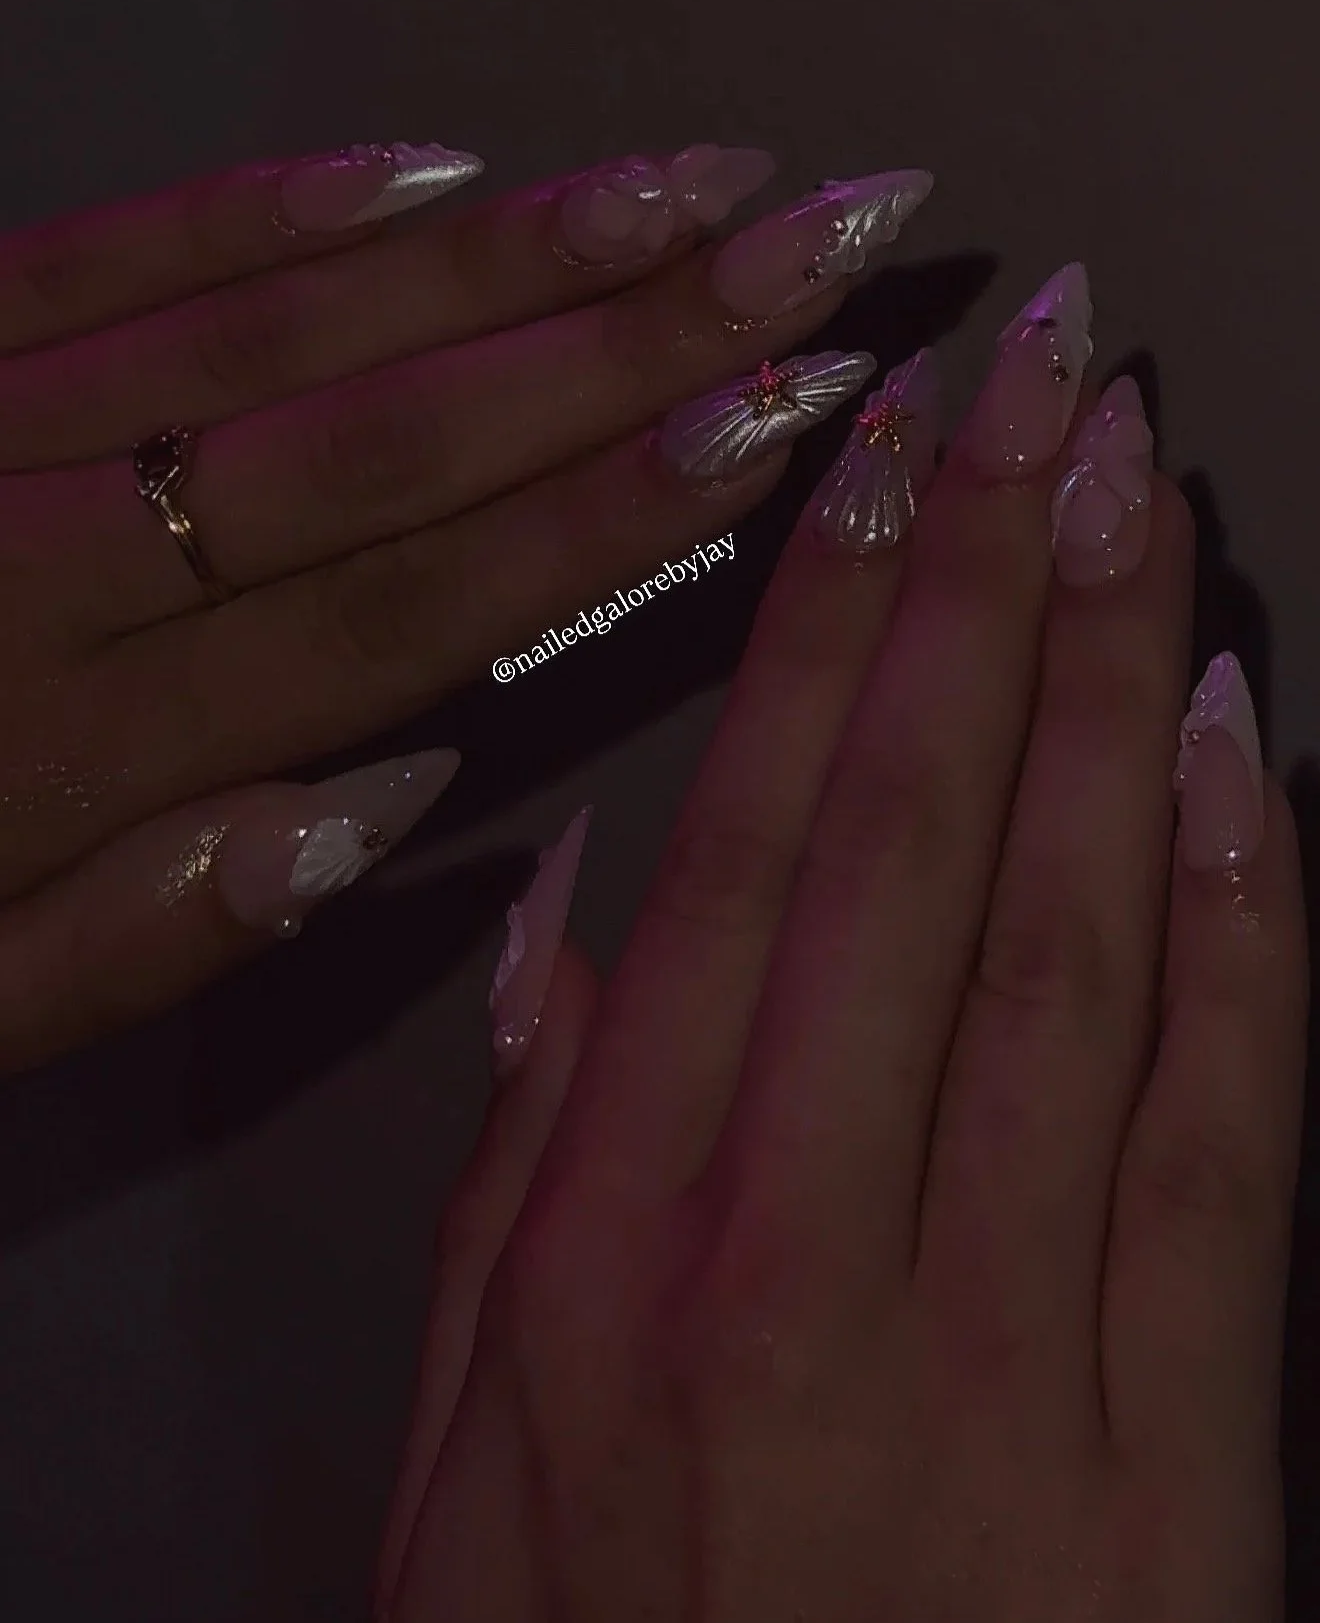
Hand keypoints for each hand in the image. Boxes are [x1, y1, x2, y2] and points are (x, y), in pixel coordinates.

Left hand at [0, 139, 932, 1070]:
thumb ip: (155, 926)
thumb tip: (390, 798)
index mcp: (66, 743)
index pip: (400, 610)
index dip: (604, 515)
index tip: (773, 433)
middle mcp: (47, 561)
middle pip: (386, 436)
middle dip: (628, 335)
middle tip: (816, 249)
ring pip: (282, 324)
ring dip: (506, 250)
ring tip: (689, 189)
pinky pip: (109, 252)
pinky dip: (277, 203)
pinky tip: (432, 166)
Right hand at [379, 264, 1306, 1621]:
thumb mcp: (458, 1456)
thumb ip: (514, 1171)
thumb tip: (576, 925)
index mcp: (625, 1246)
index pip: (754, 848)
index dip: (828, 625)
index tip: (882, 454)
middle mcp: (812, 1256)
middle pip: (925, 842)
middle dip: (984, 575)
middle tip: (1040, 377)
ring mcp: (1016, 1351)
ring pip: (1088, 937)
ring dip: (1120, 682)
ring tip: (1145, 488)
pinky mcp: (1182, 1464)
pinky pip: (1230, 1134)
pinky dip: (1252, 921)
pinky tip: (1249, 746)